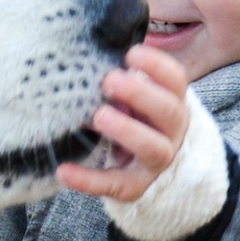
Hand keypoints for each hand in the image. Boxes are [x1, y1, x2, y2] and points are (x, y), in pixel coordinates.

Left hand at [58, 45, 191, 202]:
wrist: (147, 171)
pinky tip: (63, 171)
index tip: (131, 53)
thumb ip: (122, 84)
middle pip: (169, 112)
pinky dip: (88, 180)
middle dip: (141, 94)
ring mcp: (157, 162)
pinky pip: (115, 184)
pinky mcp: (135, 186)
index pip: (176, 81)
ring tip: (99, 116)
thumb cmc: (136, 122)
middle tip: (109, 80)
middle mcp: (172, 133)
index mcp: (173, 104)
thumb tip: (89, 59)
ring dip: (127, 130)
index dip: (157, 66)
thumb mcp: (134, 101)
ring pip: (152, 148)